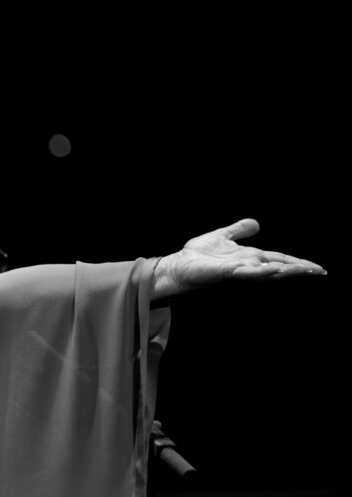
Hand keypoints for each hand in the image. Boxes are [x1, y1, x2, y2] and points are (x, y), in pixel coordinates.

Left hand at [153, 219, 325, 298]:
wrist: (177, 265)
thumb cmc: (197, 255)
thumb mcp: (223, 236)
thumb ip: (239, 230)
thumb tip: (257, 224)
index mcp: (250, 257)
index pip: (280, 258)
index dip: (298, 262)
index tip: (317, 267)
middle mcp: (247, 265)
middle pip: (279, 267)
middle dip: (299, 269)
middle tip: (320, 271)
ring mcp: (238, 270)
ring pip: (267, 271)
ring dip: (286, 270)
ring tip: (306, 270)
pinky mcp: (225, 272)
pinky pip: (246, 272)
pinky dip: (260, 272)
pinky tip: (273, 270)